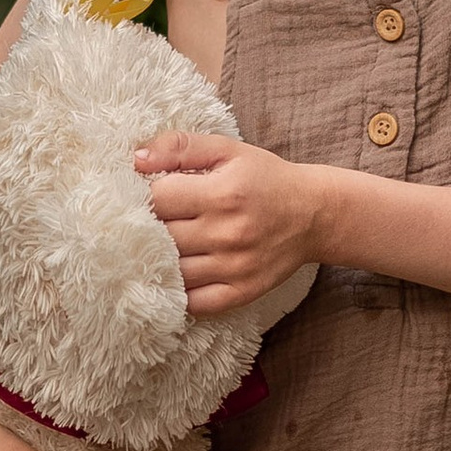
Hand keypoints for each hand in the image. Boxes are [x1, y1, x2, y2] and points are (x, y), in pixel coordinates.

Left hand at [133, 131, 327, 318]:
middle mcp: (228, 233)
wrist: (314, 214)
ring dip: (157, 262)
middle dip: (144, 229)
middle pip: (161, 238)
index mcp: (222, 193)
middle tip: (138, 223)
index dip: (139, 196)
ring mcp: (234, 268)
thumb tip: (136, 159)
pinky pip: (195, 303)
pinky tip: (171, 279)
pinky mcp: (241, 292)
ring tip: (152, 249)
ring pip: (172, 272)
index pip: (158, 199)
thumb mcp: (227, 150)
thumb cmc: (265, 178)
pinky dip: (177, 294)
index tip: (137, 195)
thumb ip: (180, 147)